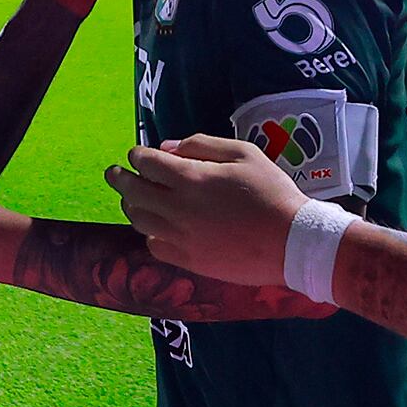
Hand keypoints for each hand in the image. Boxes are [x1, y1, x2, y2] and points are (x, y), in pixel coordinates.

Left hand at [112, 135, 309, 289]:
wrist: (292, 242)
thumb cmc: (273, 192)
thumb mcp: (244, 153)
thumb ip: (203, 145)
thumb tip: (168, 148)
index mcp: (191, 178)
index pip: (147, 163)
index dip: (138, 156)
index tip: (137, 154)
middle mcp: (178, 209)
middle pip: (134, 192)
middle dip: (120, 179)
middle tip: (114, 174)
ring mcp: (181, 238)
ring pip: (139, 221)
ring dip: (131, 206)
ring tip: (132, 200)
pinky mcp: (188, 261)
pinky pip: (154, 247)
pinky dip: (149, 234)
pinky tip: (155, 228)